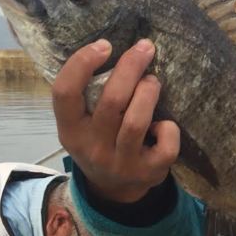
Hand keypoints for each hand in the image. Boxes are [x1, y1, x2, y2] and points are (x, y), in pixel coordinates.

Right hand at [53, 38, 179, 202]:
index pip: (65, 93)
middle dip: (131, 68)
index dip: (82, 64)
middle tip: (145, 49)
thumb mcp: (84, 125)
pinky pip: (166, 144)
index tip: (104, 44)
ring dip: (148, 92)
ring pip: (136, 121)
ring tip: (153, 81)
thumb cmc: (102, 141)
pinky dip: (170, 128)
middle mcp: (92, 147)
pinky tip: (165, 124)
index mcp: (71, 130)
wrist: (115, 190)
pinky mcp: (148, 172)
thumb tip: (122, 52)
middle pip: (111, 101)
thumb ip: (91, 97)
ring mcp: (121, 162)